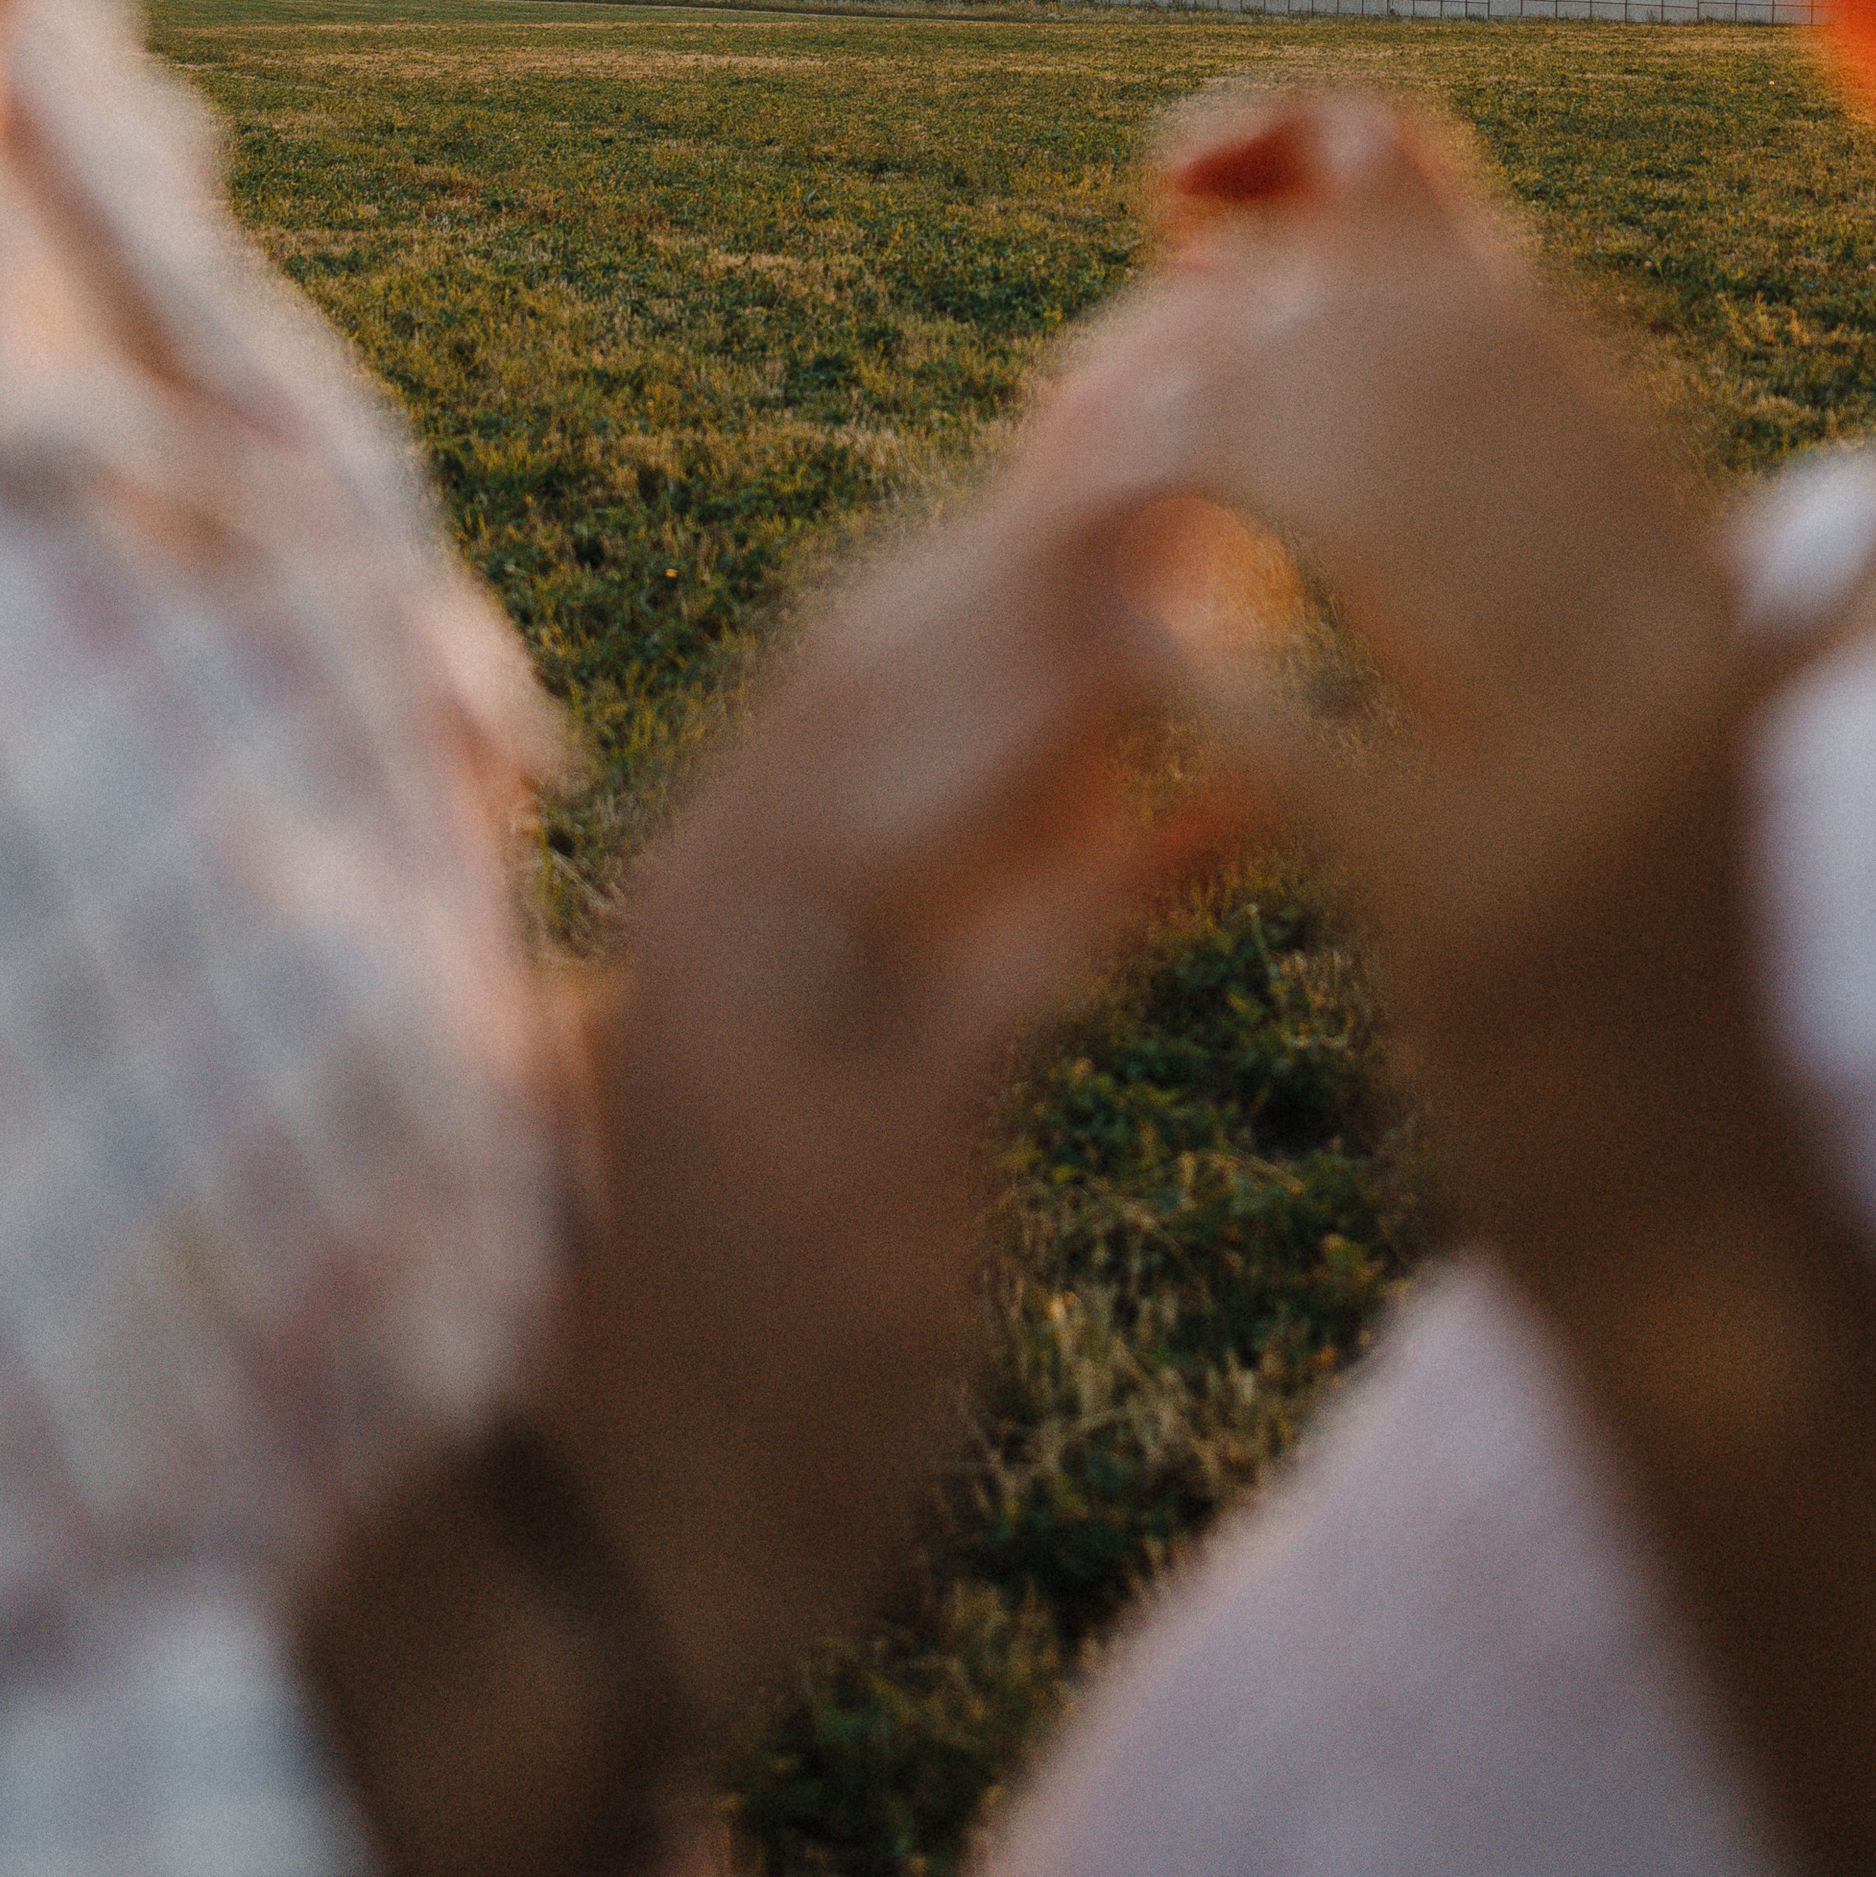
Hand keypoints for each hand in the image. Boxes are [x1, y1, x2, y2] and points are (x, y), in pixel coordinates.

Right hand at [536, 471, 1242, 1721]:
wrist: (647, 1499)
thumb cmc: (795, 1210)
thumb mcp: (879, 993)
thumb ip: (995, 836)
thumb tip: (1160, 658)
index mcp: (726, 845)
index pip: (865, 615)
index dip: (1024, 487)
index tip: (1171, 378)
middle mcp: (713, 904)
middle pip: (865, 655)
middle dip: (1048, 521)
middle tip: (1221, 411)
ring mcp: (754, 1034)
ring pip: (883, 782)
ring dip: (1058, 657)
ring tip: (1225, 555)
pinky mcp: (829, 1177)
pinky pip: (966, 996)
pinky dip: (1093, 890)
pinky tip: (1228, 823)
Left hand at [1017, 92, 1776, 1295]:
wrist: (1703, 1214)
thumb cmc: (1614, 925)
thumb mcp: (1621, 687)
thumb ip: (1530, 508)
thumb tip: (1370, 269)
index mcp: (1694, 577)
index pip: (1508, 302)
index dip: (1336, 196)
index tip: (1196, 181)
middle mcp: (1668, 651)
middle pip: (1432, 372)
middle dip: (1251, 317)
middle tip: (1132, 334)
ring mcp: (1586, 785)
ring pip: (1370, 515)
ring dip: (1208, 450)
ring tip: (1102, 452)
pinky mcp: (1484, 922)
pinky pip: (1311, 739)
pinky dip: (1207, 656)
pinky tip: (1134, 621)